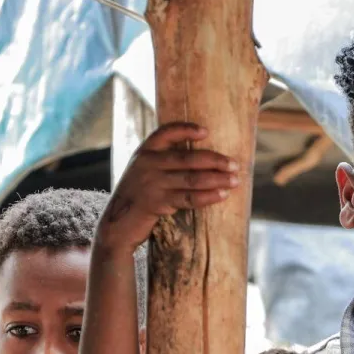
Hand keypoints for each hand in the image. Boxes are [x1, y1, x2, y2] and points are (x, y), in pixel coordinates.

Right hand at [96, 122, 240, 253]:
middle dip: (214, 161)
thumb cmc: (138, 196)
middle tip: (235, 165)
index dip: (186, 130)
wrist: (118, 223)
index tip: (206, 132)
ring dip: (217, 179)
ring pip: (191, 179)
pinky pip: (188, 198)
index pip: (166, 133)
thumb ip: (162, 161)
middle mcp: (147, 164)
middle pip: (187, 158)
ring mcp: (152, 183)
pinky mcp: (157, 203)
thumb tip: (199, 159)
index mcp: (144, 152)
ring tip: (235, 180)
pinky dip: (208, 196)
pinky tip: (222, 195)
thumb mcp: (143, 172)